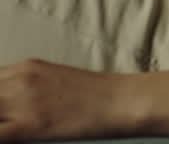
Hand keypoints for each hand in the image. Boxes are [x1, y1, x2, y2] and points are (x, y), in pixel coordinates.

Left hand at [0, 59, 139, 140]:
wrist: (122, 101)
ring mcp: (23, 101)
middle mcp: (19, 80)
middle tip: (2, 116)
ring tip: (9, 125)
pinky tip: (7, 134)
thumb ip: (23, 87)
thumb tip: (6, 101)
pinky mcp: (29, 125)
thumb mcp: (53, 80)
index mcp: (24, 68)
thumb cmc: (95, 96)